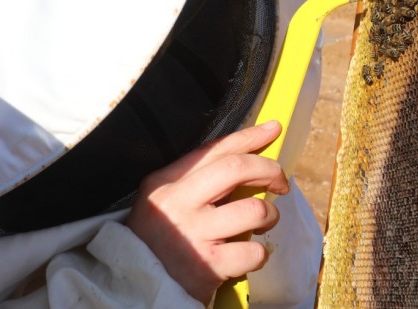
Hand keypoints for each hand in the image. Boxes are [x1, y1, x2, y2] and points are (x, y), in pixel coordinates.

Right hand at [125, 121, 288, 303]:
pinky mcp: (208, 266)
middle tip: (281, 182)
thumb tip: (247, 158)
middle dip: (269, 170)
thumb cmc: (156, 241)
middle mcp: (178, 203)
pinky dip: (260, 254)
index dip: (249, 137)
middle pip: (237, 168)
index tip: (272, 129)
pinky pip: (253, 252)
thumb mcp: (165, 201)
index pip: (214, 149)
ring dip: (269, 216)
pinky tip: (249, 256)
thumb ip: (197, 181)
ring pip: (254, 210)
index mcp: (166, 182)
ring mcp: (193, 234)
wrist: (136, 287)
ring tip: (262, 224)